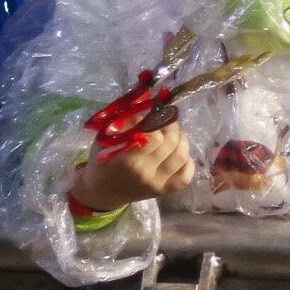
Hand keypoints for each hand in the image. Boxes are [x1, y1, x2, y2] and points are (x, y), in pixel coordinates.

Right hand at [70, 122, 194, 211]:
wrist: (101, 193)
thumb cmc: (101, 162)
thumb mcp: (105, 138)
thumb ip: (124, 119)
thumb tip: (144, 96)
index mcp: (128, 159)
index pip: (154, 136)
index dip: (157, 121)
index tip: (155, 113)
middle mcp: (145, 173)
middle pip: (170, 143)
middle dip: (171, 126)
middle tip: (167, 118)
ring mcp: (157, 184)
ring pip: (181, 156)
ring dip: (182, 139)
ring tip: (174, 133)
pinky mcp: (165, 191)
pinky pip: (186, 176)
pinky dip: (188, 162)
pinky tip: (179, 153)